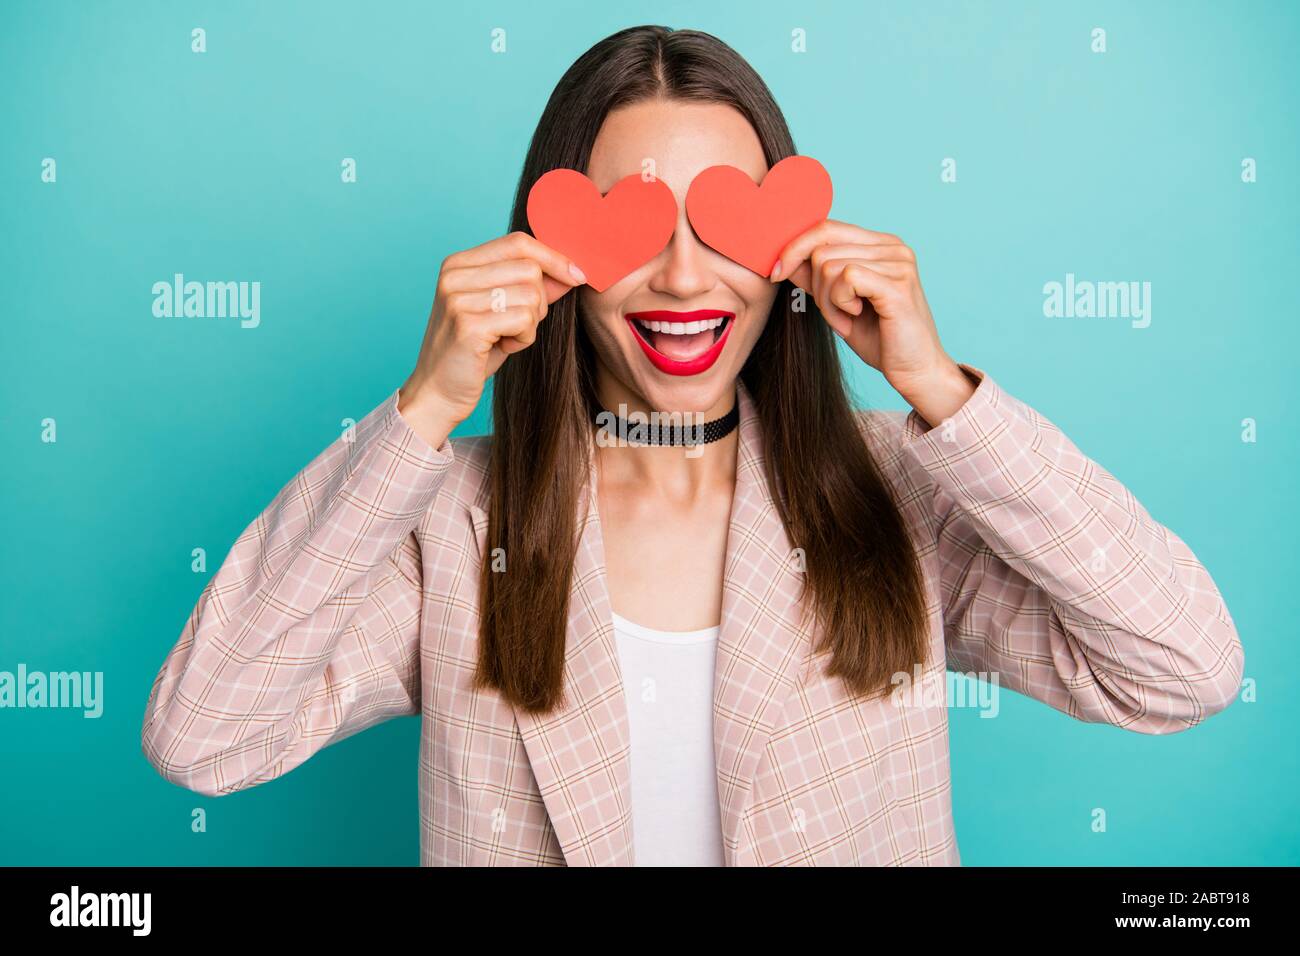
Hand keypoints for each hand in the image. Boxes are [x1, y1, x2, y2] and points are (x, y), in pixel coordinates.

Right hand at [398, 232, 585, 447]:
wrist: (436, 393)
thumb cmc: (472, 353)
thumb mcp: (501, 312)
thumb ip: (530, 287)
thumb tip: (570, 271)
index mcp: (459, 263)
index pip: (518, 243)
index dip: (554, 257)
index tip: (577, 277)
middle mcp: (454, 275)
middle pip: (530, 269)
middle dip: (540, 301)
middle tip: (520, 326)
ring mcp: (458, 298)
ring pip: (531, 295)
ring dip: (531, 323)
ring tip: (508, 338)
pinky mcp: (467, 325)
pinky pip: (524, 319)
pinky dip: (524, 338)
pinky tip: (505, 348)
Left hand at [772, 220, 974, 425]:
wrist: (915, 371)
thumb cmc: (880, 339)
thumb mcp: (837, 303)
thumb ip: (815, 278)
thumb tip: (783, 259)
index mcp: (880, 245)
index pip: (826, 227)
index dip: (794, 248)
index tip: (775, 273)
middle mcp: (892, 247)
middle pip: (822, 246)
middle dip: (815, 286)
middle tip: (834, 314)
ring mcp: (898, 262)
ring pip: (829, 264)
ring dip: (827, 301)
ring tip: (847, 318)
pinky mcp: (897, 284)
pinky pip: (845, 278)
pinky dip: (839, 304)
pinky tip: (855, 316)